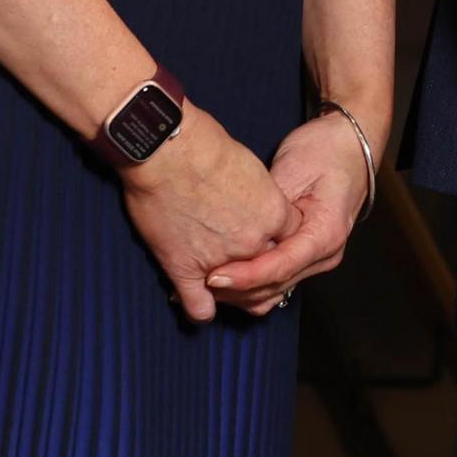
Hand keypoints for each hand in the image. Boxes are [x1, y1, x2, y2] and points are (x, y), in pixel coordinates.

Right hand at [118, 108, 298, 322]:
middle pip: (266, 270)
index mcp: (273, 215)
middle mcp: (253, 242)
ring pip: (238, 293)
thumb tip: (253, 201)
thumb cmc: (206, 147)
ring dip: (231, 291)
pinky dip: (201, 310)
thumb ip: (259, 193)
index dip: (275, 241)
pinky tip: (200, 304)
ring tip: (221, 283)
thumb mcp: (251, 166)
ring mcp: (220, 260)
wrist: (168, 151)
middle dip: (257, 268)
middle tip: (243, 264)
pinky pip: (199, 307)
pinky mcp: (185, 270)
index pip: (288, 242)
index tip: (264, 239)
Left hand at [203, 110, 373, 315]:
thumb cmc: (323, 151)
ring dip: (241, 291)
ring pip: (275, 290)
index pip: (280, 267)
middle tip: (197, 284)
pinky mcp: (305, 256)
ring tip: (202, 284)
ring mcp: (317, 259)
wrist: (349, 144)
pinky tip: (224, 277)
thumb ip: (266, 207)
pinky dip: (251, 283)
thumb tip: (233, 232)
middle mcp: (325, 254)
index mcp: (325, 234)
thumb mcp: (292, 172)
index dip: (244, 276)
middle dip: (236, 290)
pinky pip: (277, 280)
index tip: (212, 276)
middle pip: (276, 286)